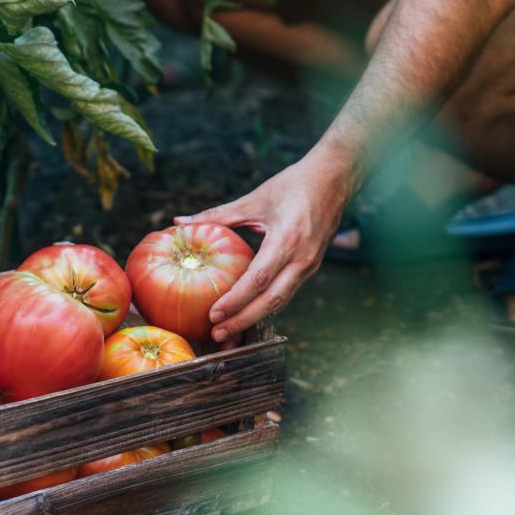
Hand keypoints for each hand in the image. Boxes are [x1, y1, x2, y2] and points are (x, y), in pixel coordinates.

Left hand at [176, 152, 354, 341]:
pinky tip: (248, 313)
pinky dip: (267, 306)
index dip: (236, 300)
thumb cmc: (294, 185)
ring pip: (282, 300)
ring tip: (229, 331)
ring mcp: (310, 265)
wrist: (335, 178)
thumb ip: (217, 215)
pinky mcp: (311, 266)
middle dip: (243, 320)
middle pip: (272, 300)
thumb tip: (180, 222)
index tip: (213, 314)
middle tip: (217, 335)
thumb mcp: (254, 199)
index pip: (258, 279)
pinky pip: (288, 292)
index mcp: (287, 240)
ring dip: (255, 318)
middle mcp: (302, 258)